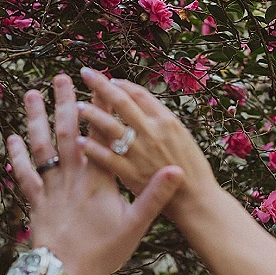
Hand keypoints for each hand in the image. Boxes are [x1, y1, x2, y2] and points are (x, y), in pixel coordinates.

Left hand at [7, 73, 183, 274]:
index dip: (101, 108)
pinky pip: (25, 173)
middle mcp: (72, 176)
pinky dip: (18, 154)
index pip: (102, 135)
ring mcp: (51, 187)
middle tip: (61, 76)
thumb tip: (176, 170)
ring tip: (32, 94)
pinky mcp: (36, 201)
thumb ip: (155, 195)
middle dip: (65, 102)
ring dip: (37, 118)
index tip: (100, 83)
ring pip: (42, 145)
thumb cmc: (104, 252)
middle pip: (67, 131)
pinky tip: (13, 137)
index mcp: (99, 178)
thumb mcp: (136, 224)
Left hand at [76, 68, 218, 219]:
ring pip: (110, 127)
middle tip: (86, 73)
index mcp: (167, 120)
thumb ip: (162, 121)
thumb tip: (145, 105)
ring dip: (92, 114)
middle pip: (121, 102)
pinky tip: (81, 141)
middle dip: (101, 85)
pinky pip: (107, 157)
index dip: (122, 84)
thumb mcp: (183, 137)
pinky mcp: (131, 173)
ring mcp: (140, 152)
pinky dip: (93, 148)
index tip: (109, 79)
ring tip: (77, 106)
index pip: (139, 94)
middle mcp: (152, 131)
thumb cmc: (193, 169)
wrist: (198, 201)